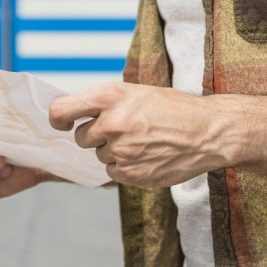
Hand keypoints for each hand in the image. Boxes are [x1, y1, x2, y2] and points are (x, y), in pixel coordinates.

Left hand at [48, 82, 225, 187]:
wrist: (207, 132)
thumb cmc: (173, 108)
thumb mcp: (136, 92)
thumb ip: (105, 103)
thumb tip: (74, 114)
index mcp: (110, 96)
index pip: (62, 110)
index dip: (59, 119)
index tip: (64, 123)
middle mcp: (112, 123)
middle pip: (82, 138)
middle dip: (96, 136)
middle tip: (123, 129)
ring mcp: (121, 151)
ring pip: (100, 155)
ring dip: (114, 151)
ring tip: (143, 141)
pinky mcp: (131, 175)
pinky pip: (114, 172)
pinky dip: (126, 166)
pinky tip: (147, 155)